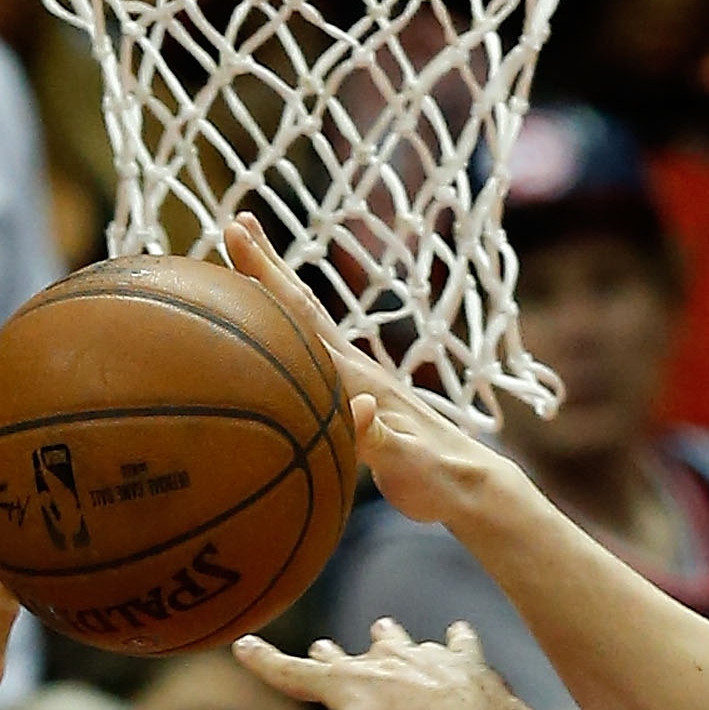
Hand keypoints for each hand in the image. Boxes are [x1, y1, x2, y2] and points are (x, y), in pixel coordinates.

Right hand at [220, 214, 525, 530]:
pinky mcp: (361, 403)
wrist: (472, 487)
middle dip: (267, 266)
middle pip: (302, 308)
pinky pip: (314, 358)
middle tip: (236, 222)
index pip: (302, 318)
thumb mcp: (407, 462)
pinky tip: (279, 336)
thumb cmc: (441, 477)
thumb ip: (378, 438)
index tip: (236, 231)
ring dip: (279, 294)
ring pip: (308, 328)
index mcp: (358, 378)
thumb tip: (358, 409)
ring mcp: (358, 384)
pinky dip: (289, 336)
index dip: (267, 278)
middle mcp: (355, 371)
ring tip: (254, 263)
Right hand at [235, 618, 517, 709]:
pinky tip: (458, 633)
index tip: (244, 643)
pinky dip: (456, 641)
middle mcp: (380, 662)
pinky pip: (457, 644)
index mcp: (345, 686)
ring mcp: (423, 657)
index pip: (293, 673)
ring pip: (398, 640)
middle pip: (346, 656)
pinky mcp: (463, 661)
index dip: (265, 661)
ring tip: (382, 629)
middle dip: (330, 654)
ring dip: (388, 638)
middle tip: (322, 647)